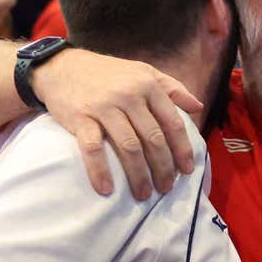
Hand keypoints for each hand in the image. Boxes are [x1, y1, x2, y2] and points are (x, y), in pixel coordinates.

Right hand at [35, 48, 202, 199]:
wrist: (63, 67)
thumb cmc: (108, 74)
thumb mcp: (144, 72)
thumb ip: (172, 88)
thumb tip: (198, 106)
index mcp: (148, 85)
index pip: (171, 123)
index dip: (182, 149)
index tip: (186, 171)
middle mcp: (129, 95)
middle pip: (153, 139)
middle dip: (162, 168)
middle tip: (166, 188)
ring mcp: (104, 107)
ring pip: (129, 147)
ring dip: (138, 175)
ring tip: (143, 194)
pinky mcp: (81, 118)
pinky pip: (93, 148)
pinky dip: (100, 170)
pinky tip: (107, 189)